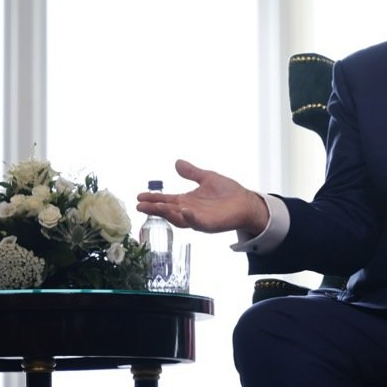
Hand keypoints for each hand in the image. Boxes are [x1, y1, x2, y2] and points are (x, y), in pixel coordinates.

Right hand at [135, 159, 269, 235]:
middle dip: (154, 208)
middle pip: (168, 211)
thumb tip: (177, 162)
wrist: (247, 202)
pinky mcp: (209, 224)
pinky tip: (184, 211)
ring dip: (167, 213)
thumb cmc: (228, 192)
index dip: (153, 199)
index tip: (139, 196)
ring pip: (178, 218)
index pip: (166, 200)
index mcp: (187, 201)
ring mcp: (198, 219)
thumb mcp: (207, 178)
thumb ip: (192, 173)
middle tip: (140, 206)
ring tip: (155, 207)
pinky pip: (197, 222)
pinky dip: (190, 218)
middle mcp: (189, 211)